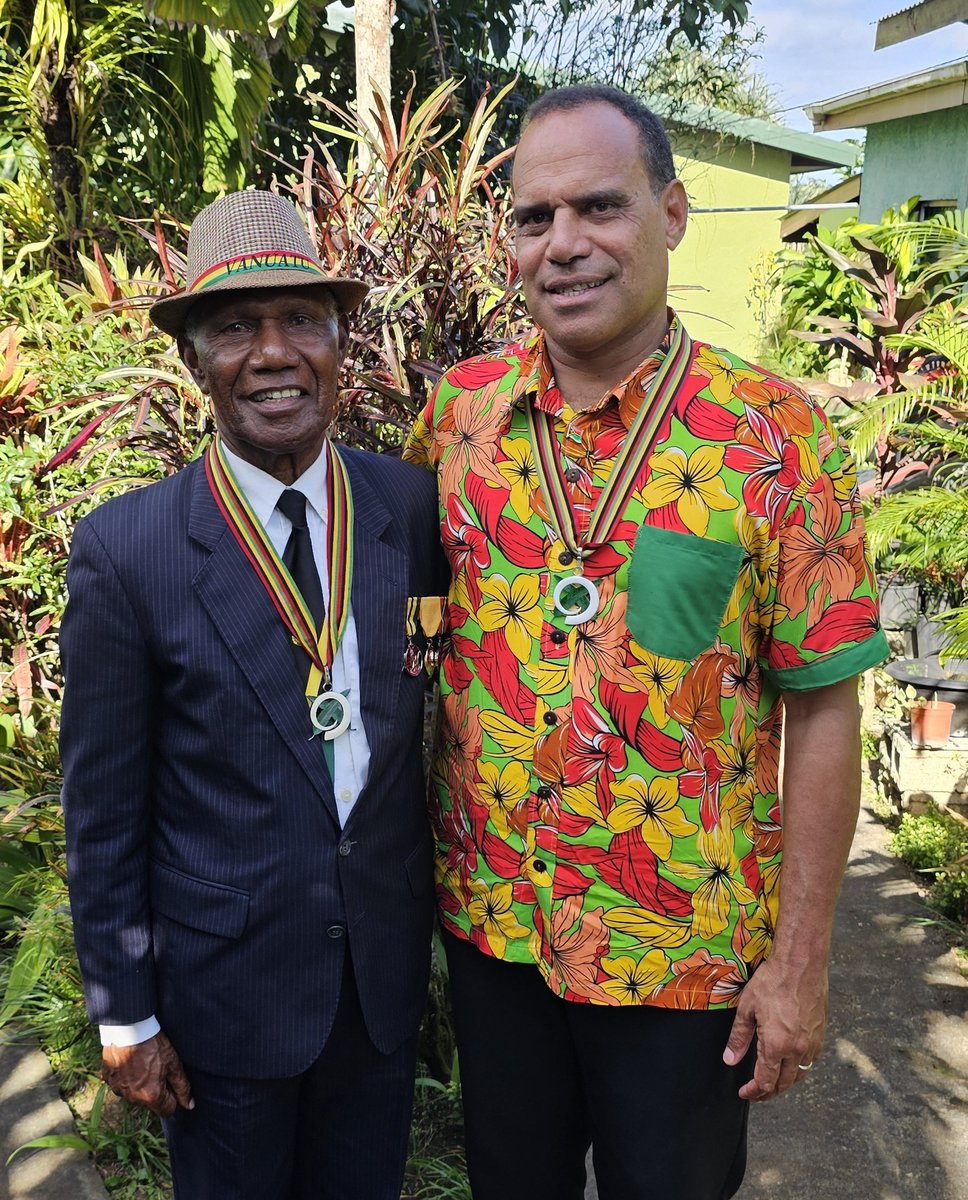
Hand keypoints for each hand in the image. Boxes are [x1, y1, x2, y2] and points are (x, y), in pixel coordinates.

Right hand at [101, 1031, 193, 1117]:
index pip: (167, 1110)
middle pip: (150, 1102)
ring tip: (143, 1063)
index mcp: (151, 1096)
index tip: (171, 1080)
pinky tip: (130, 1062)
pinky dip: (126, 1078)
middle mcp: (133, 1098)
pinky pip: (121, 1085)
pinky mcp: (109, 1080)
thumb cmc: (154, 1044)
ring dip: (140, 1085)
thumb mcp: (173, 1063)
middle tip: (156, 1067)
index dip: (173, 1096)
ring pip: (135, 1095)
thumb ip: (182, 1086)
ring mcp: (118, 1090)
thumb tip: (190, 1105)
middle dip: (156, 1090)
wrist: (129, 1028)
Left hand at [722, 956, 827, 1101]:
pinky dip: (799, 1068)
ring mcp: (812, 1043)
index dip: (754, 1092)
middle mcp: (797, 1049)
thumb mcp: (747, 1008)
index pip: (765, 1082)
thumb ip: (738, 1038)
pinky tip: (791, 1062)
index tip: (745, 1093)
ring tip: (772, 1082)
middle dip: (768, 1093)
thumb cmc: (773, 981)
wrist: (801, 964)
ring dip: (785, 1083)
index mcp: (776, 1045)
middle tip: (756, 1093)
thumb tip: (730, 1060)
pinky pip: (811, 1061)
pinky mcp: (820, 1034)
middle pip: (784, 1084)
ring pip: (800, 1075)